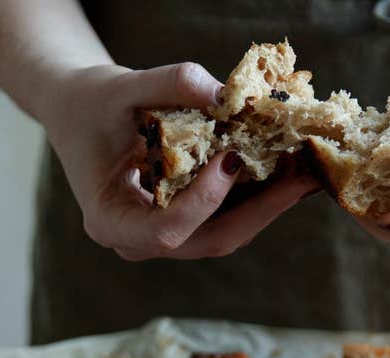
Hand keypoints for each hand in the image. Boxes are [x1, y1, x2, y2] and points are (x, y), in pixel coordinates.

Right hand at [36, 62, 319, 260]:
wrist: (80, 112)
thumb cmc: (90, 104)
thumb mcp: (119, 88)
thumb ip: (167, 84)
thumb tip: (225, 91)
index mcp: (110, 221)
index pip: (165, 231)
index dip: (203, 202)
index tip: (230, 159)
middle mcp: (140, 241)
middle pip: (211, 241)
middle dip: (262, 208)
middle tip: (302, 175)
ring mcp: (168, 236)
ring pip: (229, 232)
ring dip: (272, 203)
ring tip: (309, 169)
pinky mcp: (191, 222)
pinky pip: (232, 215)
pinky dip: (262, 193)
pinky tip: (292, 167)